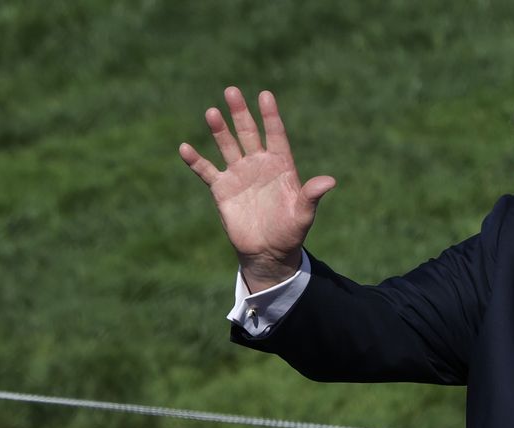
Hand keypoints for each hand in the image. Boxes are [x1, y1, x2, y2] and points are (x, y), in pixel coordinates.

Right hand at [180, 86, 335, 291]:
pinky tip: (184, 148)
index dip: (270, 116)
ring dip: (219, 130)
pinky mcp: (222, 189)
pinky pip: (206, 171)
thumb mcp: (304, 214)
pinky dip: (195, 161)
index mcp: (281, 166)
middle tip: (232, 91)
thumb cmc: (290, 231)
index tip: (265, 95)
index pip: (276, 134)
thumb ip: (312, 195)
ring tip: (212, 112)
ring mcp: (239, 174)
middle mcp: (259, 164)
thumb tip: (330, 181)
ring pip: (227, 146)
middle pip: (249, 133)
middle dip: (240, 113)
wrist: (268, 251)